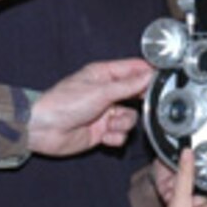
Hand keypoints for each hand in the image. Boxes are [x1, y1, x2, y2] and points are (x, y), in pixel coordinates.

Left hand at [27, 58, 151, 156]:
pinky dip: (115, 137)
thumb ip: (128, 85)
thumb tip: (149, 75)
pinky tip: (104, 136)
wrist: (44, 130)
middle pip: (136, 95)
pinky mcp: (102, 131)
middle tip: (140, 105)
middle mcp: (106, 93)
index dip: (148, 72)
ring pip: (130, 118)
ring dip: (123, 123)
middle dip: (138, 103)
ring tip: (110, 124)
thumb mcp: (100, 91)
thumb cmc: (63, 104)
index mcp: (103, 75)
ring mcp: (104, 113)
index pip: (133, 68)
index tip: (163, 78)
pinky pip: (121, 134)